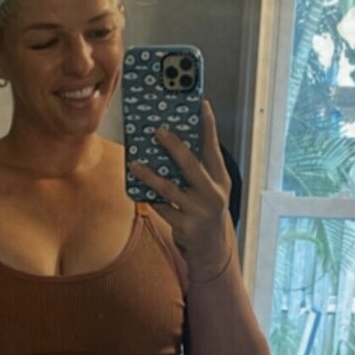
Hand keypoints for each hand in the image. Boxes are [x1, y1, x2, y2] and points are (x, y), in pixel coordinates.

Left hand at [127, 97, 233, 283]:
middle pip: (191, 166)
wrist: (212, 249)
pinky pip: (161, 208)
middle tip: (158, 130)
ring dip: (150, 175)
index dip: (208, 126)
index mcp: (220, 179)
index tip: (201, 105)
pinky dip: (149, 198)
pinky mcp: (185, 227)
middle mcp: (212, 194)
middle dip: (174, 147)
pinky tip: (137, 190)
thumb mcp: (210, 189)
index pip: (213, 148)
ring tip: (134, 164)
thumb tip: (172, 143)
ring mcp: (199, 211)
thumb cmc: (206, 210)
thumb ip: (198, 169)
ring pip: (170, 189)